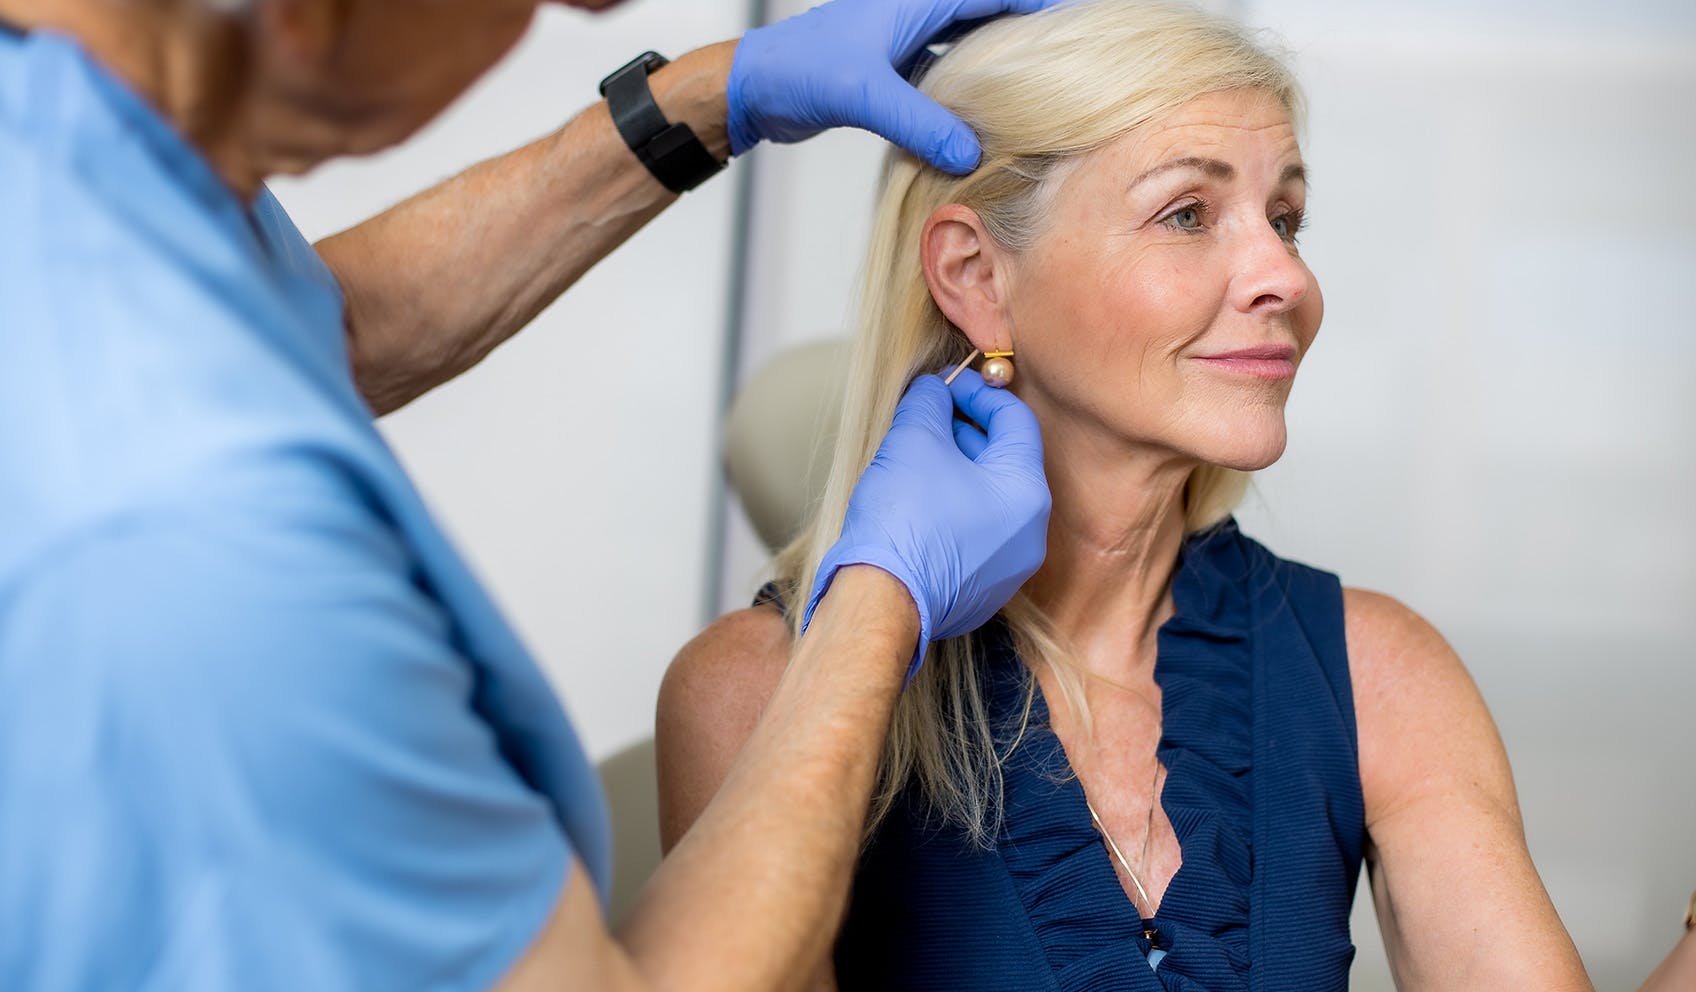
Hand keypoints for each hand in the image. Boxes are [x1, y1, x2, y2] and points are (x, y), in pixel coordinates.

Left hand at [726, 0, 1060, 173]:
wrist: (755, 86)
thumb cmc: (799, 70)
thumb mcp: (865, 94)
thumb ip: (919, 122)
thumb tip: (970, 154)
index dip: (1042, 6)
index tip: (1081, 29)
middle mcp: (917, 9)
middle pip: (991, 14)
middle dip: (1029, 37)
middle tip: (1071, 66)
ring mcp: (906, 37)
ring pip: (970, 45)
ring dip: (1000, 66)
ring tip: (1040, 92)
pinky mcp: (895, 67)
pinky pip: (947, 72)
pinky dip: (968, 89)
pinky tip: (987, 117)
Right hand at [802, 369, 1050, 679]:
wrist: (879, 601)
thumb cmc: (903, 519)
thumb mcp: (913, 439)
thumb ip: (930, 401)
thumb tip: (934, 389)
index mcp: (1027, 492)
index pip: (1016, 421)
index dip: (979, 393)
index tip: (947, 384)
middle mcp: (1030, 533)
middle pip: (1005, 461)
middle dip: (966, 431)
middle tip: (929, 415)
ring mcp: (1009, 567)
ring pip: (989, 499)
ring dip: (958, 469)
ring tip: (917, 455)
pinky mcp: (983, 590)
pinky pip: (976, 534)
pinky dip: (953, 508)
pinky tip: (917, 501)